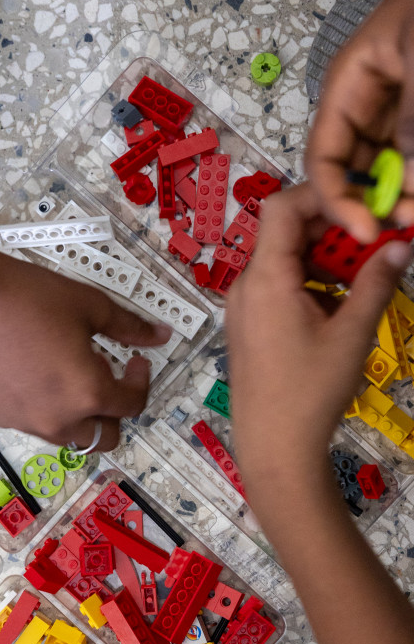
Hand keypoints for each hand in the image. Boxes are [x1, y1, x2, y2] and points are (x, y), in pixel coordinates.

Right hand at [0, 241, 170, 448]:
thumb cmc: (31, 297)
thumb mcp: (91, 306)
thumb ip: (129, 328)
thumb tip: (161, 336)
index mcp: (89, 393)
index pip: (131, 406)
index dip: (141, 382)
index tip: (137, 360)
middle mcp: (60, 419)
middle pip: (103, 438)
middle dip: (113, 414)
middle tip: (106, 380)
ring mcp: (26, 422)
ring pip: (66, 434)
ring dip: (78, 415)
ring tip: (67, 376)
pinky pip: (32, 422)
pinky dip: (44, 407)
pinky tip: (33, 372)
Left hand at [226, 183, 411, 503]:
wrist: (273, 446)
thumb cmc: (309, 392)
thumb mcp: (352, 333)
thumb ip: (376, 283)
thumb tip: (401, 245)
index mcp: (265, 278)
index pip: (283, 207)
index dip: (324, 197)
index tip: (365, 211)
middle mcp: (246, 284)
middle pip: (286, 232)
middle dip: (332, 233)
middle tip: (375, 248)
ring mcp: (244, 306)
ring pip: (286, 261)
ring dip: (325, 261)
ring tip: (363, 282)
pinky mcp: (249, 325)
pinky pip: (279, 287)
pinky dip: (311, 285)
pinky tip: (340, 310)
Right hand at [306, 0, 413, 241]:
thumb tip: (409, 187)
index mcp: (346, 88)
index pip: (323, 159)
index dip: (336, 200)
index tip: (367, 230)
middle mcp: (366, 105)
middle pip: (357, 172)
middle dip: (378, 202)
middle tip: (409, 221)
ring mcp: (398, 110)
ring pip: (392, 168)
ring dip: (404, 191)